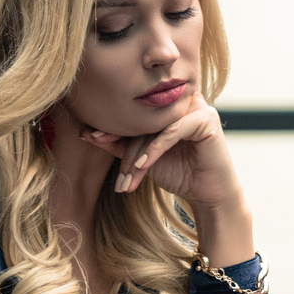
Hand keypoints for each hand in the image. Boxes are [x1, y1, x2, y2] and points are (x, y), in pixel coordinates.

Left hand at [80, 100, 240, 208]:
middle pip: (145, 119)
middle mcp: (183, 100)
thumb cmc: (179, 172)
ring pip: (156, 126)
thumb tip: (85, 133)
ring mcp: (197, 107)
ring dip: (138, 155)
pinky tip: (142, 166)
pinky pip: (173, 131)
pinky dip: (155, 150)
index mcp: (169, 103)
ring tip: (127, 179)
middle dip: (126, 149)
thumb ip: (119, 144)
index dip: (114, 126)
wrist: (208, 193)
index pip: (136, 111)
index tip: (91, 136)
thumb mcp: (142, 159)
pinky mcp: (207, 119)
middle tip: (115, 175)